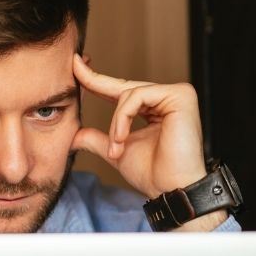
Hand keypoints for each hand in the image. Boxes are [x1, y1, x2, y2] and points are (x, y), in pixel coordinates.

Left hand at [70, 54, 208, 201]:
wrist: (171, 190)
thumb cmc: (152, 174)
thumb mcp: (117, 152)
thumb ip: (98, 139)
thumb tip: (74, 135)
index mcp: (155, 108)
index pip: (121, 90)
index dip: (96, 79)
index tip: (74, 65)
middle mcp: (167, 97)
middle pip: (123, 86)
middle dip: (95, 83)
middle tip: (74, 68)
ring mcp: (176, 94)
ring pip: (128, 93)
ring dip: (115, 123)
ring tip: (116, 147)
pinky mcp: (180, 95)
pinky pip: (137, 96)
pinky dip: (123, 118)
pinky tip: (122, 138)